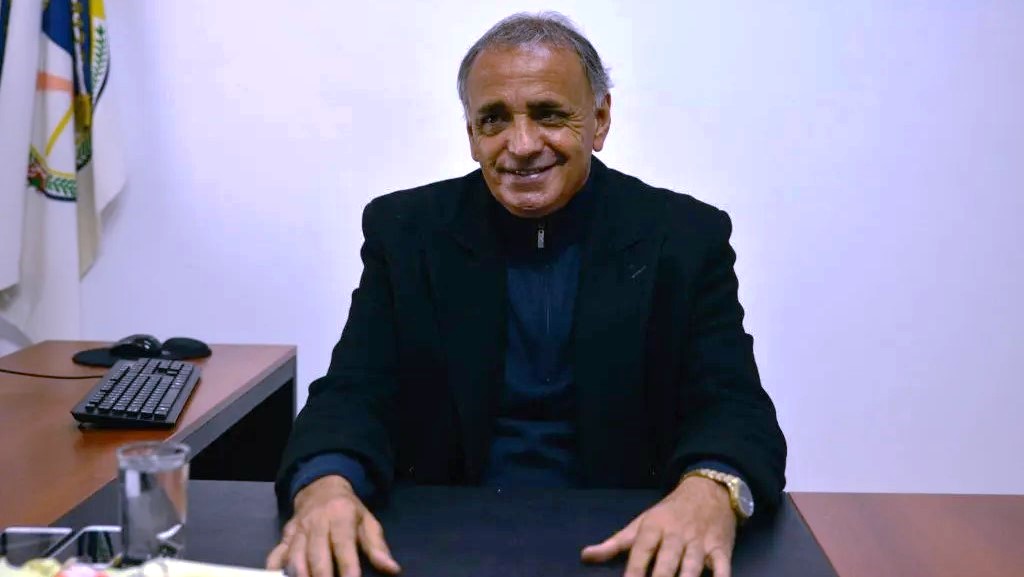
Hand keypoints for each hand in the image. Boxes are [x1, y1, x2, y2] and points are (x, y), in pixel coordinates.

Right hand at [266, 475, 400, 576]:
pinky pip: (276, 554)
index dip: (348, 567)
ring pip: (295, 556)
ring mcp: (298, 530)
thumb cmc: (348, 510)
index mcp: (340, 516)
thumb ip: (378, 547)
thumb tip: (393, 570)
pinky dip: (276, 569)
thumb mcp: (368, 521)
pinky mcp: (284, 536)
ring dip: (300, 576)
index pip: (343, 545)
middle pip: (316, 554)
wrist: (320, 487)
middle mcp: (316, 522)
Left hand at [581, 476, 736, 576]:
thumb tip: (584, 556)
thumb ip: (614, 544)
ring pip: (692, 567)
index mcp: (654, 528)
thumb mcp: (641, 523)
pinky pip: (723, 567)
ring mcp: (700, 542)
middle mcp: (676, 535)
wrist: (710, 489)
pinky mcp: (721, 548)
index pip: (641, 552)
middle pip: (666, 562)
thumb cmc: (669, 513)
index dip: (633, 572)